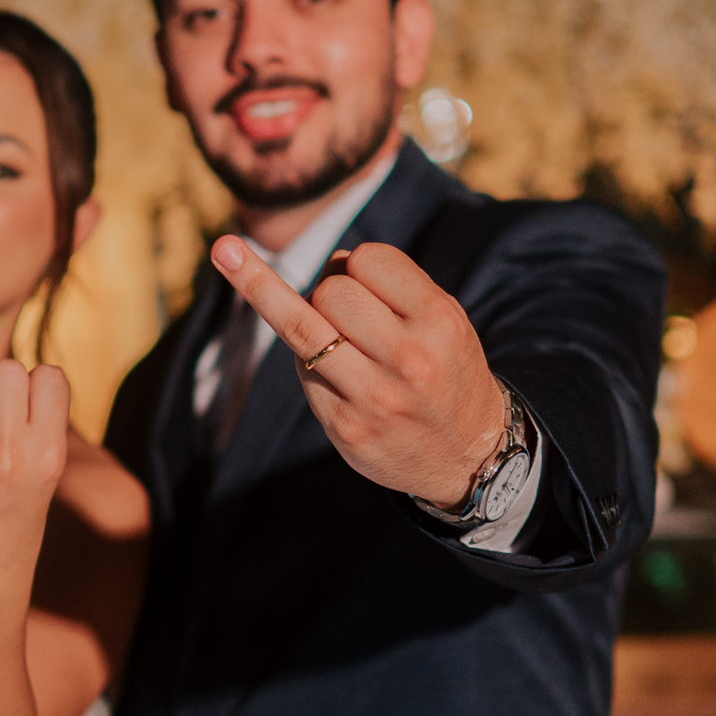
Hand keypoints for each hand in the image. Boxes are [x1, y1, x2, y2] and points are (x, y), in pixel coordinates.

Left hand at [0, 270, 70, 615]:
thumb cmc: (15, 524)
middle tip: (0, 407)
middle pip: (10, 368)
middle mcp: (9, 452)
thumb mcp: (44, 475)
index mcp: (48, 456)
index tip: (34, 402)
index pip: (50, 377)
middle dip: (6, 376)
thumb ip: (29, 423)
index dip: (41, 381)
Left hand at [211, 236, 505, 507]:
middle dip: (329, 290)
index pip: (369, 259)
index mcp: (439, 322)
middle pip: (330, 290)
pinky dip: (306, 357)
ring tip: (248, 269)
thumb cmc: (444, 370)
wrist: (467, 455)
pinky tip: (327, 366)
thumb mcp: (441, 319)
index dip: (357, 263)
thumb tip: (328, 262)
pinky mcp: (344, 427)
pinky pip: (301, 368)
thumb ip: (392, 286)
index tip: (366, 276)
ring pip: (300, 323)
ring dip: (285, 303)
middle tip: (348, 312)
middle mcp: (409, 359)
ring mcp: (373, 397)